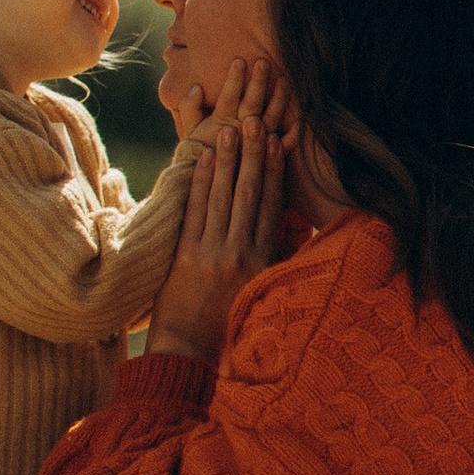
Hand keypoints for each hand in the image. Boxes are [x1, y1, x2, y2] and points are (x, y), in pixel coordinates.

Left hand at [144, 68, 288, 360]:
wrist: (188, 354)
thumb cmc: (226, 327)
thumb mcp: (260, 293)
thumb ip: (272, 260)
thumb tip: (288, 227)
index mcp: (262, 263)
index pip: (272, 208)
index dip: (275, 172)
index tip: (278, 143)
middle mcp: (240, 254)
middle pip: (249, 194)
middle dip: (253, 155)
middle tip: (256, 120)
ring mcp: (212, 253)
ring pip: (222, 197)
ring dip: (226, 160)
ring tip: (231, 128)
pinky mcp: (185, 257)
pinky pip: (195, 212)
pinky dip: (199, 183)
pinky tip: (201, 158)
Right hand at [162, 44, 297, 150]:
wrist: (209, 194)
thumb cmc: (198, 160)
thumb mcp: (189, 135)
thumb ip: (190, 111)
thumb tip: (197, 88)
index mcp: (220, 126)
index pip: (227, 99)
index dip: (233, 81)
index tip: (239, 61)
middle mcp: (239, 135)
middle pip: (251, 105)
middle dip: (257, 83)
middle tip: (263, 62)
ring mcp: (255, 146)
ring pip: (270, 120)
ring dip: (278, 100)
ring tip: (285, 80)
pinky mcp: (266, 161)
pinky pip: (283, 148)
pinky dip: (291, 136)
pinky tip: (300, 122)